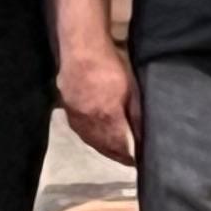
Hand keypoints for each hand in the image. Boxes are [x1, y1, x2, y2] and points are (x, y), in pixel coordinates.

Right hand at [61, 42, 139, 165]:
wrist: (81, 48)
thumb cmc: (111, 66)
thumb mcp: (132, 90)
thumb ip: (136, 116)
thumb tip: (143, 136)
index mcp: (107, 119)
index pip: (118, 147)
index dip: (127, 157)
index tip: (136, 161)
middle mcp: (89, 123)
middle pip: (103, 147)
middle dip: (115, 155)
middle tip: (126, 159)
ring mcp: (76, 116)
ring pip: (90, 139)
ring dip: (102, 147)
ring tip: (112, 151)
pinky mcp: (67, 107)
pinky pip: (80, 129)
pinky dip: (90, 136)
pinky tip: (95, 135)